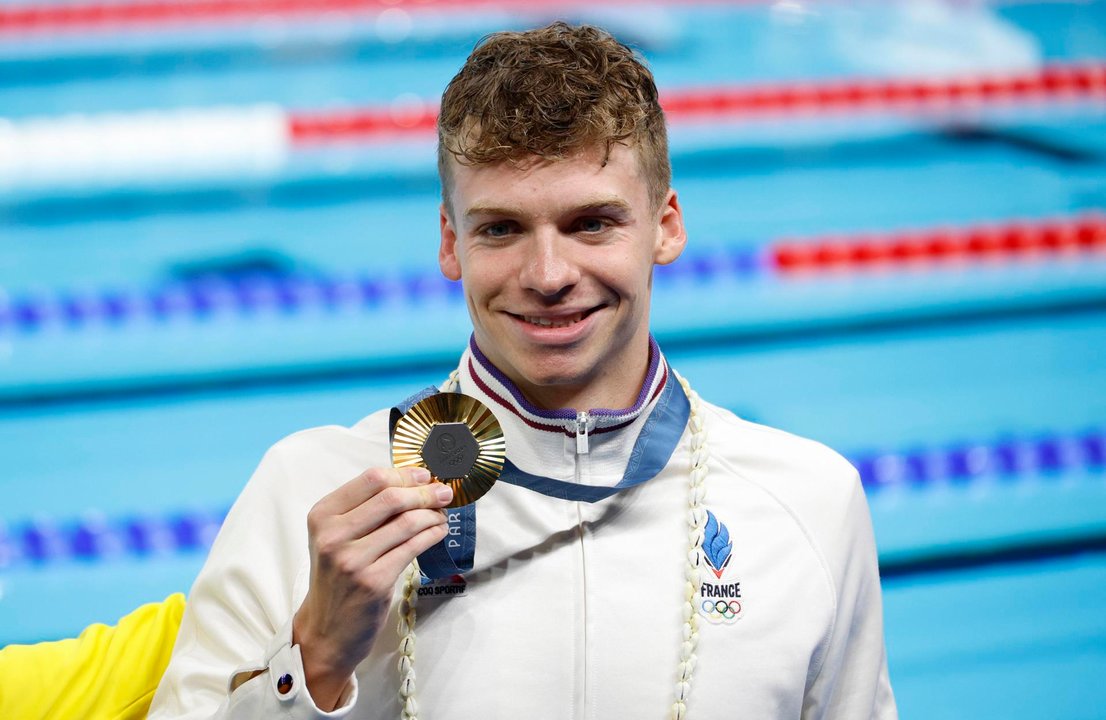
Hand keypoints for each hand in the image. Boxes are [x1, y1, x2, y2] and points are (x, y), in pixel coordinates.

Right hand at [292, 466, 452, 709]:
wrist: (326, 630)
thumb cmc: (337, 578)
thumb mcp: (337, 537)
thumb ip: (365, 509)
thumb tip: (414, 481)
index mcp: (322, 515)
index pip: (371, 479)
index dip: (405, 474)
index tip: (425, 475)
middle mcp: (333, 535)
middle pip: (391, 497)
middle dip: (425, 491)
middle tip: (444, 492)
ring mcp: (353, 559)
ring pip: (407, 522)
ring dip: (433, 513)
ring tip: (443, 513)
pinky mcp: (374, 581)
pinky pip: (413, 547)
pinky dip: (432, 534)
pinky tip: (439, 531)